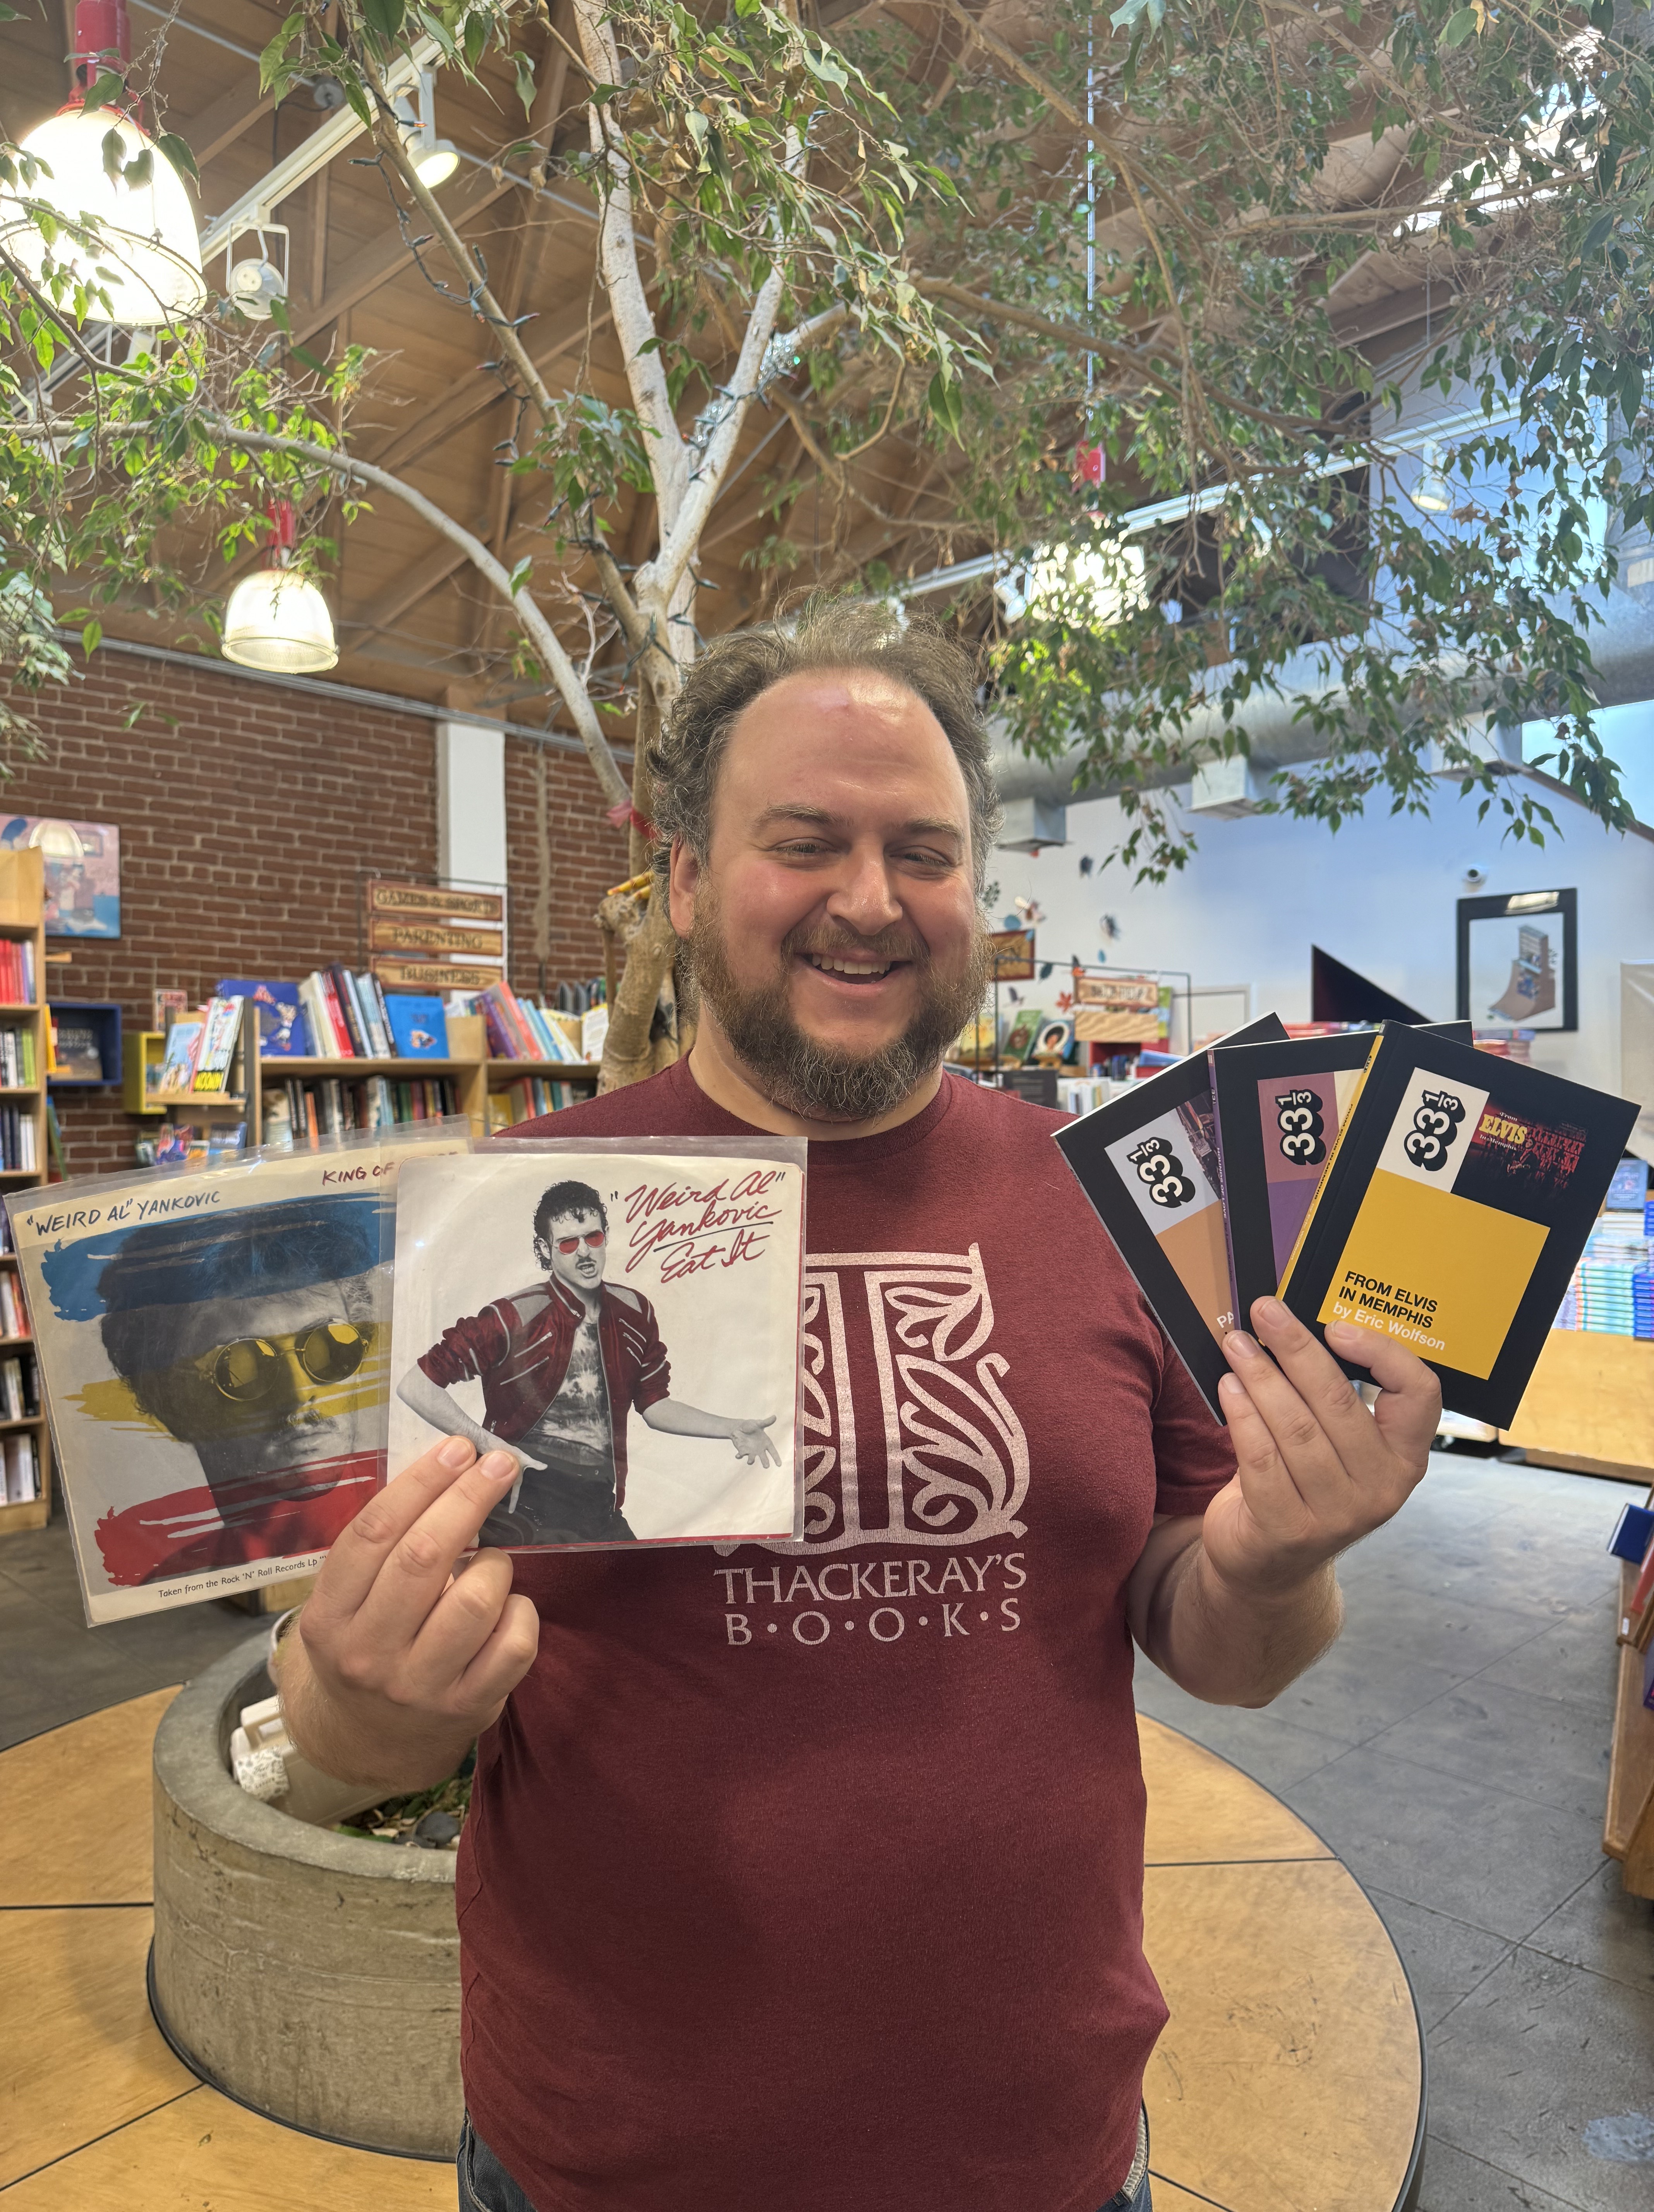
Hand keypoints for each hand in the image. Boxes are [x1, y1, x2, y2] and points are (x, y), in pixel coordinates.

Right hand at [280, 1436, 538, 1790]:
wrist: (365, 1738)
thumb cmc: (365, 1643)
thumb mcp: (348, 1600)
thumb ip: (384, 1545)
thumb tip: (449, 1468)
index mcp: (329, 1617)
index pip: (373, 1533)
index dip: (421, 1482)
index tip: (458, 1449)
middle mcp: (368, 1654)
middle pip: (423, 1558)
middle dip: (468, 1499)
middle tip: (499, 1464)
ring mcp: (419, 1686)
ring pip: (475, 1601)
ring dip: (495, 1563)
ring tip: (492, 1557)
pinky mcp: (468, 1708)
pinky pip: (514, 1645)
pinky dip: (522, 1611)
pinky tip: (510, 1604)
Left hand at [725, 1414, 778, 1466]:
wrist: (739, 1427)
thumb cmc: (750, 1425)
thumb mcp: (758, 1423)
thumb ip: (766, 1422)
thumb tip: (774, 1416)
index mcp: (765, 1443)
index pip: (772, 1451)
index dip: (776, 1458)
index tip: (779, 1464)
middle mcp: (759, 1449)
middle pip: (764, 1458)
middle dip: (765, 1462)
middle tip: (766, 1466)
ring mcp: (751, 1451)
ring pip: (752, 1459)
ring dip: (751, 1461)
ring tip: (750, 1461)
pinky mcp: (742, 1451)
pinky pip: (741, 1455)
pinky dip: (739, 1456)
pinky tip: (737, 1455)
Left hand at [1207, 1297, 1440, 1600]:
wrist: (1270, 1564)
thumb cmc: (1302, 1483)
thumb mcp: (1335, 1444)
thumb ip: (1330, 1395)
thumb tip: (1293, 1323)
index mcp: (1405, 1457)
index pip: (1420, 1394)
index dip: (1383, 1353)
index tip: (1336, 1325)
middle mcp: (1381, 1488)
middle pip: (1339, 1402)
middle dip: (1295, 1348)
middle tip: (1264, 1311)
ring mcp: (1337, 1514)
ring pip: (1295, 1428)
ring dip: (1260, 1377)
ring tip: (1235, 1343)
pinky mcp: (1289, 1529)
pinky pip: (1261, 1458)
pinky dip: (1242, 1416)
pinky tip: (1228, 1388)